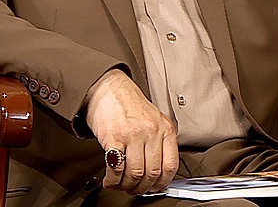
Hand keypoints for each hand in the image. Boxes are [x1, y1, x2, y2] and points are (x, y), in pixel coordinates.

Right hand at [84, 69, 178, 194]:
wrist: (107, 87)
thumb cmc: (128, 103)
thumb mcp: (153, 118)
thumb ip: (158, 141)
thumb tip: (157, 171)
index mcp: (164, 127)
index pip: (170, 165)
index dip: (162, 183)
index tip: (154, 188)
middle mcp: (151, 131)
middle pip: (152, 173)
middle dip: (142, 188)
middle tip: (134, 190)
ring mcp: (133, 134)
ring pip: (135, 174)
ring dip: (126, 186)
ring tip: (121, 185)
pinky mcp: (114, 137)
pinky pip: (116, 168)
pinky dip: (113, 180)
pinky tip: (110, 180)